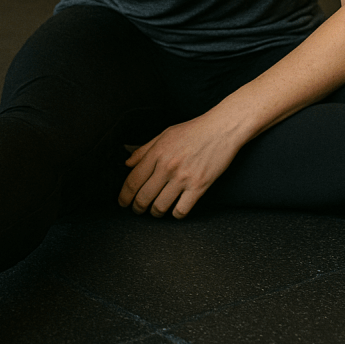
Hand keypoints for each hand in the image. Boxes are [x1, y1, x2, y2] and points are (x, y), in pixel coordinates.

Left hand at [118, 112, 241, 219]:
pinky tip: (175, 210)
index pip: (133, 180)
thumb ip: (144, 149)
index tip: (122, 202)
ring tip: (155, 211)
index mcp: (157, 152)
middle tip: (137, 210)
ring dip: (155, 213)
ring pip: (160, 207)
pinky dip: (175, 215)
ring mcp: (183, 177)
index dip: (124, 196)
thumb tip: (127, 163)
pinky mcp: (199, 186)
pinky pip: (181, 211)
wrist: (222, 128)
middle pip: (143, 197)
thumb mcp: (165, 134)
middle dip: (137, 208)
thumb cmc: (193, 130)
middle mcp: (168, 166)